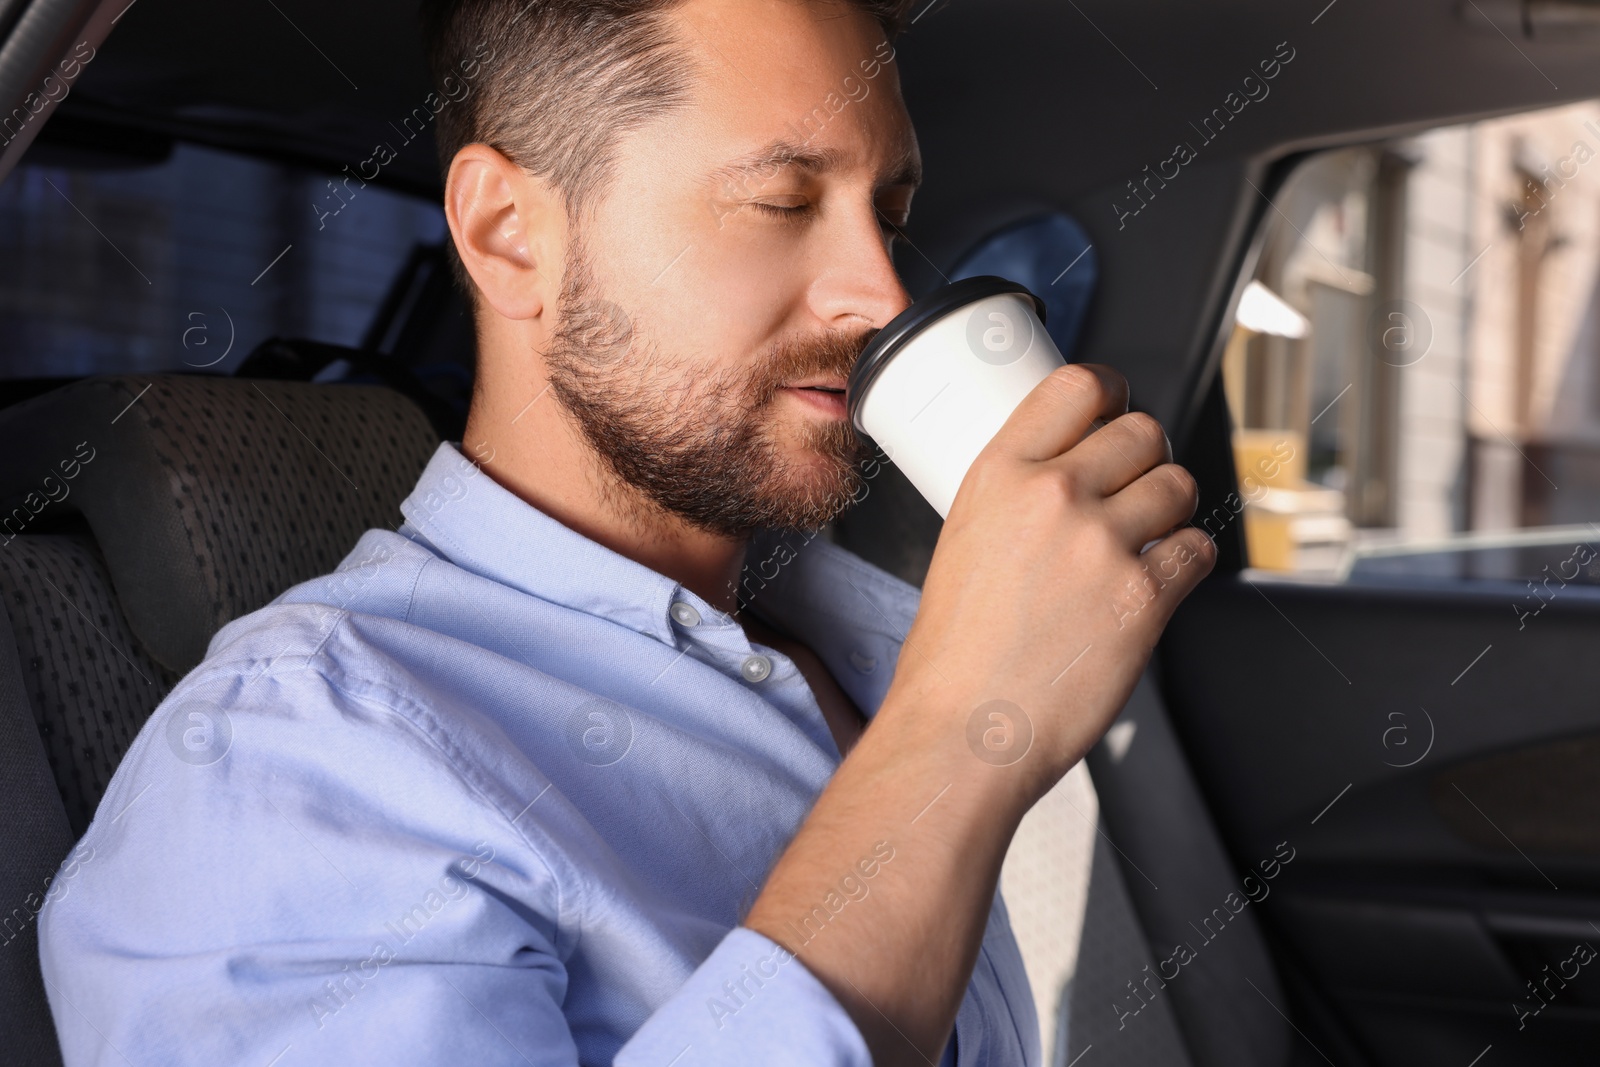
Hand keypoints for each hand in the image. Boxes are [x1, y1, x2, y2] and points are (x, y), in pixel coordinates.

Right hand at [886, 362, 1212, 803]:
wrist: (963, 730)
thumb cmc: (953, 656)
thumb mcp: (962, 541)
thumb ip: (1017, 497)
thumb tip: (1067, 478)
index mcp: (999, 474)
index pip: (1078, 385)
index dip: (1112, 392)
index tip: (1118, 407)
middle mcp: (1053, 496)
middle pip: (1143, 431)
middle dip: (1146, 458)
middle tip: (1133, 490)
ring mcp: (1102, 544)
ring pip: (1178, 485)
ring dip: (1170, 510)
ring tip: (1143, 542)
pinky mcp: (1143, 596)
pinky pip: (1197, 548)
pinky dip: (1184, 563)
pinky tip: (1153, 584)